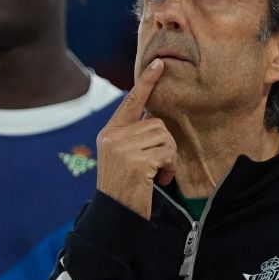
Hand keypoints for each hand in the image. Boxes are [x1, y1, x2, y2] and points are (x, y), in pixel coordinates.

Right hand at [96, 59, 174, 218]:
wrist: (115, 215)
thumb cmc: (126, 188)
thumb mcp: (123, 157)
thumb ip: (134, 136)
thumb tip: (155, 117)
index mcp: (109, 132)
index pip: (131, 101)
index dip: (147, 82)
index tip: (159, 64)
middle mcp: (113, 136)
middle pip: (157, 123)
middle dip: (165, 146)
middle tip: (159, 167)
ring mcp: (122, 148)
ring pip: (164, 137)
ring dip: (168, 158)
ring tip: (158, 175)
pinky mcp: (135, 162)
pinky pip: (167, 153)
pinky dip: (169, 168)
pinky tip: (159, 181)